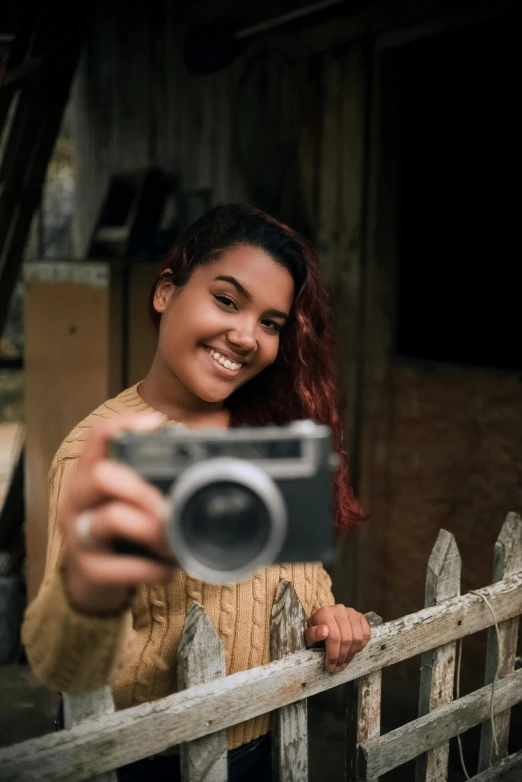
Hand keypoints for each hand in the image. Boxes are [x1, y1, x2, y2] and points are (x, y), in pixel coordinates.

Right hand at [59, 412, 174, 613]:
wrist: (92, 580)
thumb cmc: (123, 530)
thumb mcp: (133, 500)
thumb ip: (157, 480)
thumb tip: (209, 460)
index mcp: (93, 473)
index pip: (99, 437)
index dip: (123, 425)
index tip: (155, 424)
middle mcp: (80, 498)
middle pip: (100, 475)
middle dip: (142, 488)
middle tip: (169, 507)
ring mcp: (79, 533)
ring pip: (109, 518)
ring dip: (151, 529)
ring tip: (173, 542)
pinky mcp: (87, 569)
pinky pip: (117, 567)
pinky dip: (148, 569)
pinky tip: (165, 571)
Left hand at [306, 604, 371, 672]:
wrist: (324, 622)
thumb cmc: (316, 631)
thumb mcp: (309, 635)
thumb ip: (313, 634)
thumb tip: (324, 632)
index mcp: (325, 612)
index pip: (333, 636)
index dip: (333, 654)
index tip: (330, 667)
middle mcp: (340, 609)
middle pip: (346, 638)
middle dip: (342, 657)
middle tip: (337, 668)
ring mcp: (352, 612)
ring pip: (357, 637)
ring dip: (351, 654)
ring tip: (344, 663)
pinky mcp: (361, 617)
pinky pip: (366, 634)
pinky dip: (361, 646)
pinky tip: (352, 652)